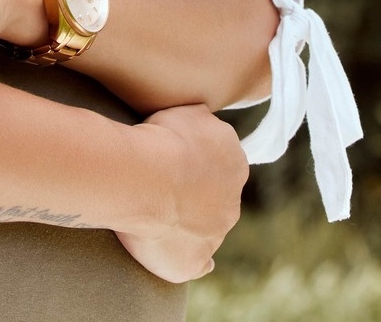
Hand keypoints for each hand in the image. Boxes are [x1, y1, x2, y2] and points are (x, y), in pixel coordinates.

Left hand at [114, 105, 247, 282]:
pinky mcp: (200, 116)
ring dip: (184, 142)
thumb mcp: (180, 265)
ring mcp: (221, 142)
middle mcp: (235, 175)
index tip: (166, 198)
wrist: (145, 183)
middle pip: (214, 169)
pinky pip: (188, 114)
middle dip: (191, 169)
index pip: (215, 202)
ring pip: (203, 139)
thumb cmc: (159, 227)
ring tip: (151, 150)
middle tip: (156, 173)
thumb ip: (198, 263)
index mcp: (230, 209)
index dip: (190, 199)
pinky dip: (172, 119)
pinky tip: (150, 130)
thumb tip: (208, 264)